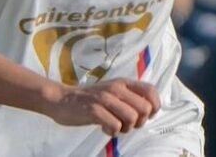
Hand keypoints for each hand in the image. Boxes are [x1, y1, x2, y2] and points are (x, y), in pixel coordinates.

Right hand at [42, 79, 159, 136]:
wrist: (61, 99)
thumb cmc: (90, 99)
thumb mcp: (112, 92)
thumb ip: (129, 97)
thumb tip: (149, 110)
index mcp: (123, 83)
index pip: (151, 91)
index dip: (154, 107)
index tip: (143, 116)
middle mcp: (116, 88)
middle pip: (144, 108)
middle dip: (139, 121)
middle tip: (126, 124)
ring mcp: (104, 98)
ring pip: (131, 117)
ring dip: (125, 128)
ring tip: (115, 126)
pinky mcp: (93, 110)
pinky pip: (114, 125)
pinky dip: (112, 132)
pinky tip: (105, 128)